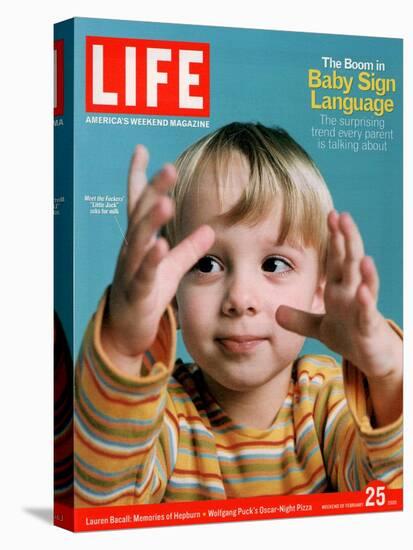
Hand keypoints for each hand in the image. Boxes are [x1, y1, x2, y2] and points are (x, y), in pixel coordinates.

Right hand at [101, 145, 214, 371]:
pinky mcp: (136, 292)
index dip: (139, 178)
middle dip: (154, 190)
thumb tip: (211, 229)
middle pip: (141, 215)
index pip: (139, 204)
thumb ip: (189, 248)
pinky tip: (160, 245)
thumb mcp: (171, 268)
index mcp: (140, 242)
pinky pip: (142, 274)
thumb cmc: (147, 294)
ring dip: (151, 220)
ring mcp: (130, 270)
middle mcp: (131, 250)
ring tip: (166, 202)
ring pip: (138, 241)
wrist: (126, 330)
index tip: (141, 150)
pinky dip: (151, 259)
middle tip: (169, 168)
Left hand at [276, 211, 401, 381]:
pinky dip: (364, 301)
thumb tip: (275, 313)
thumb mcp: (319, 327)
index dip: (333, 238)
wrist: (371, 359)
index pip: (336, 259)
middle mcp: (352, 294)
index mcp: (339, 290)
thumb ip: (299, 319)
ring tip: (359, 252)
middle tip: (342, 216)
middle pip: (349, 262)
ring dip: (361, 267)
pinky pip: (366, 313)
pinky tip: (361, 289)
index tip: (330, 215)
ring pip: (363, 283)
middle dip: (347, 240)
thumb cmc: (350, 336)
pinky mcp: (368, 327)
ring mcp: (362, 309)